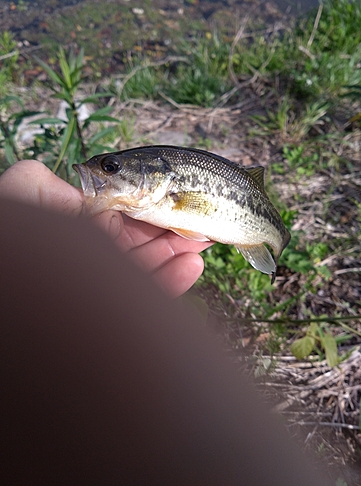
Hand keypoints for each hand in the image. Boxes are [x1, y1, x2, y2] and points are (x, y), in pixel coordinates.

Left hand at [0, 160, 212, 296]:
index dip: (152, 207)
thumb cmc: (14, 239)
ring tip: (205, 241)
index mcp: (77, 228)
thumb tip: (78, 189)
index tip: (180, 199)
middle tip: (204, 225)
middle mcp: (91, 257)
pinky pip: (146, 298)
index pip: (122, 216)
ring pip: (149, 269)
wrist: (13, 296)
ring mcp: (101, 286)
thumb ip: (44, 181)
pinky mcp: (108, 314)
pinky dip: (172, 282)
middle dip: (174, 233)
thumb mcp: (22, 194)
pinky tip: (193, 265)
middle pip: (142, 243)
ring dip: (179, 254)